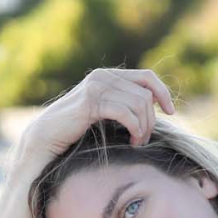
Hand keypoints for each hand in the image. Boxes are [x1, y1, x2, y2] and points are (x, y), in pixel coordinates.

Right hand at [20, 68, 175, 159]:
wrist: (47, 136)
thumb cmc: (76, 129)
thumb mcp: (104, 112)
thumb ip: (123, 102)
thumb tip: (153, 104)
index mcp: (108, 75)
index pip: (147, 77)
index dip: (163, 92)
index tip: (170, 112)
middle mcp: (103, 76)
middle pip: (145, 94)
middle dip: (151, 119)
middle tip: (144, 139)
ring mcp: (96, 86)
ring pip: (139, 104)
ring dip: (144, 127)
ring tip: (137, 142)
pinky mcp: (90, 102)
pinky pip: (126, 112)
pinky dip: (135, 128)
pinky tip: (132, 140)